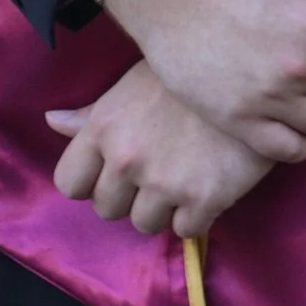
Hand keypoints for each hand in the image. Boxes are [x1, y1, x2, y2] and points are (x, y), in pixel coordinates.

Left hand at [48, 65, 272, 239]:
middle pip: (107, 209)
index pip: (69, 183)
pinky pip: (187, 230)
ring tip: (184, 178)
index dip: (90, 183)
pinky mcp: (203, 199)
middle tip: (156, 174)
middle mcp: (126, 158)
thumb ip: (94, 113)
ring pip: (145, 224)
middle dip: (128, 197)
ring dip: (163, 209)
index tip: (112, 175)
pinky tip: (209, 186)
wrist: (253, 75)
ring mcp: (163, 182)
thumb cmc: (188, 76)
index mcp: (103, 128)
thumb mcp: (133, 84)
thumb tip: (53, 122)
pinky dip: (197, 215)